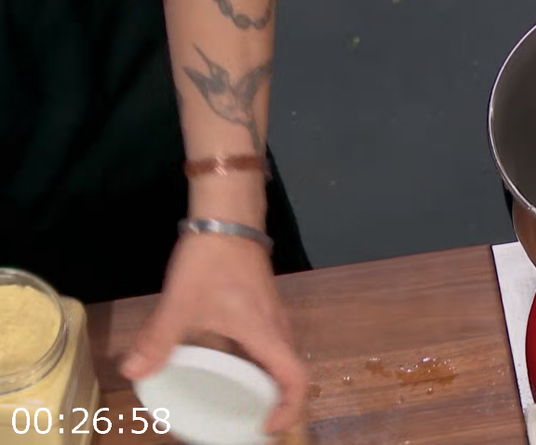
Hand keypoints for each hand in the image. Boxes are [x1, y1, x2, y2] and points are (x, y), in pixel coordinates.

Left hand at [120, 233, 306, 433]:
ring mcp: (273, 315)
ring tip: (239, 401)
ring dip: (268, 384)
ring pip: (281, 358)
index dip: (289, 409)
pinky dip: (257, 364)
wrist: (227, 217)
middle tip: (249, 423)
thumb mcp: (181, 302)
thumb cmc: (212, 260)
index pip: (296, 378)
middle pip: (291, 373)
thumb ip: (158, 338)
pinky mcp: (263, 305)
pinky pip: (269, 345)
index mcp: (265, 334)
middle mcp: (277, 328)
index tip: (266, 428)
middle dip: (277, 404)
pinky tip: (227, 364)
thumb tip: (133, 371)